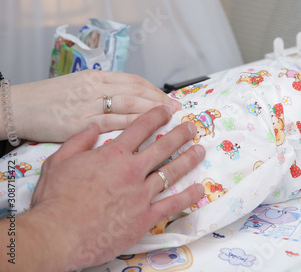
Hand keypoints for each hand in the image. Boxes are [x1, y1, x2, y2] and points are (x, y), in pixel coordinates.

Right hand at [10, 70, 179, 141]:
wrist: (16, 108)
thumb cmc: (45, 101)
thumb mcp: (74, 86)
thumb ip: (99, 89)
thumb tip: (124, 98)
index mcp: (94, 76)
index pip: (133, 81)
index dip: (154, 90)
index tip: (168, 98)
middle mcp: (94, 87)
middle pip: (136, 92)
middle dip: (160, 100)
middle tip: (177, 109)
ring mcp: (88, 105)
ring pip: (129, 105)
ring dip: (153, 112)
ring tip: (170, 119)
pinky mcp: (81, 123)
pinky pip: (114, 123)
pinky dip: (133, 125)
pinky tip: (149, 131)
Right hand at [20, 106, 204, 270]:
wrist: (58, 234)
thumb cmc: (56, 200)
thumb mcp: (59, 161)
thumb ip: (79, 141)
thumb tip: (94, 127)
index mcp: (113, 155)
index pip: (141, 128)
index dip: (157, 116)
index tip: (167, 111)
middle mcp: (132, 171)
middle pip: (163, 147)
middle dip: (180, 134)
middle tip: (191, 128)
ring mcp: (142, 194)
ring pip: (172, 172)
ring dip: (189, 159)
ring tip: (200, 151)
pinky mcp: (145, 217)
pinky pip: (173, 204)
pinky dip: (188, 196)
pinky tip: (198, 189)